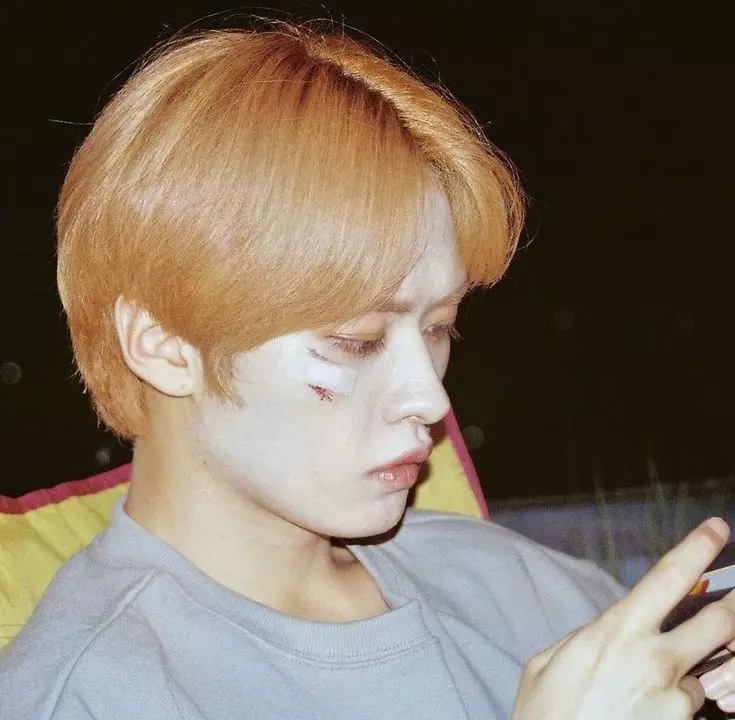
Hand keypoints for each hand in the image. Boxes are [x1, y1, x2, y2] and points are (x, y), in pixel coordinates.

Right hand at [512, 518, 734, 719]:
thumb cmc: (544, 716)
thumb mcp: (546, 663)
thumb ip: (585, 639)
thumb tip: (610, 632)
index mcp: (616, 632)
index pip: (668, 578)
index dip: (697, 548)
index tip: (718, 528)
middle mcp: (655, 661)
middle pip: (720, 622)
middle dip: (734, 607)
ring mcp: (675, 702)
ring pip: (708, 678)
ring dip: (693, 680)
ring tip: (647, 695)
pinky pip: (694, 714)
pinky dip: (678, 711)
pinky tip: (642, 714)